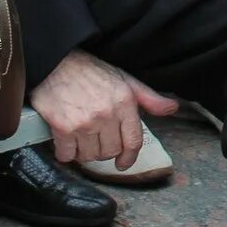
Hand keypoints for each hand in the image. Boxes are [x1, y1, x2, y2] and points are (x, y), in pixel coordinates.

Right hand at [28, 50, 177, 172]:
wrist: (54, 62)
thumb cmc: (89, 70)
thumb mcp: (124, 79)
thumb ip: (148, 98)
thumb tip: (172, 108)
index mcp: (124, 102)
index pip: (133, 141)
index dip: (129, 158)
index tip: (123, 164)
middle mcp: (107, 114)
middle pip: (110, 152)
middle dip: (103, 150)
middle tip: (95, 139)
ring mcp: (84, 123)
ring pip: (89, 156)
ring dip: (84, 152)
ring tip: (80, 138)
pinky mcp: (62, 128)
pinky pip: (67, 155)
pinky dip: (66, 153)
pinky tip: (66, 141)